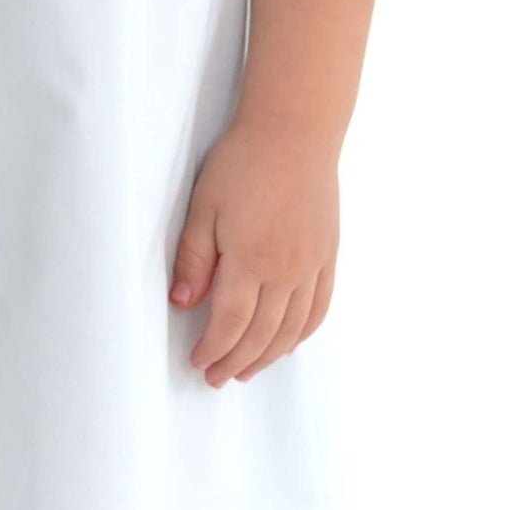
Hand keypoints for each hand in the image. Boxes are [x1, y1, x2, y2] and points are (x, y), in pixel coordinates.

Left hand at [169, 120, 337, 385]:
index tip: (199, 363)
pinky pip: (320, 307)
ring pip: (292, 329)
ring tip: (248, 370)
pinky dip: (304, 332)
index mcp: (251, 262)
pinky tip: (290, 342)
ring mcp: (312, 265)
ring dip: (269, 356)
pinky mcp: (328, 254)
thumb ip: (195, 260)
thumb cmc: (243, 163)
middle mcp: (286, 272)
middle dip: (237, 362)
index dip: (214, 349)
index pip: (230, 324)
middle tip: (217, 378)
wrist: (295, 132)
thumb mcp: (204, 208)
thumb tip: (182, 303)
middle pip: (261, 335)